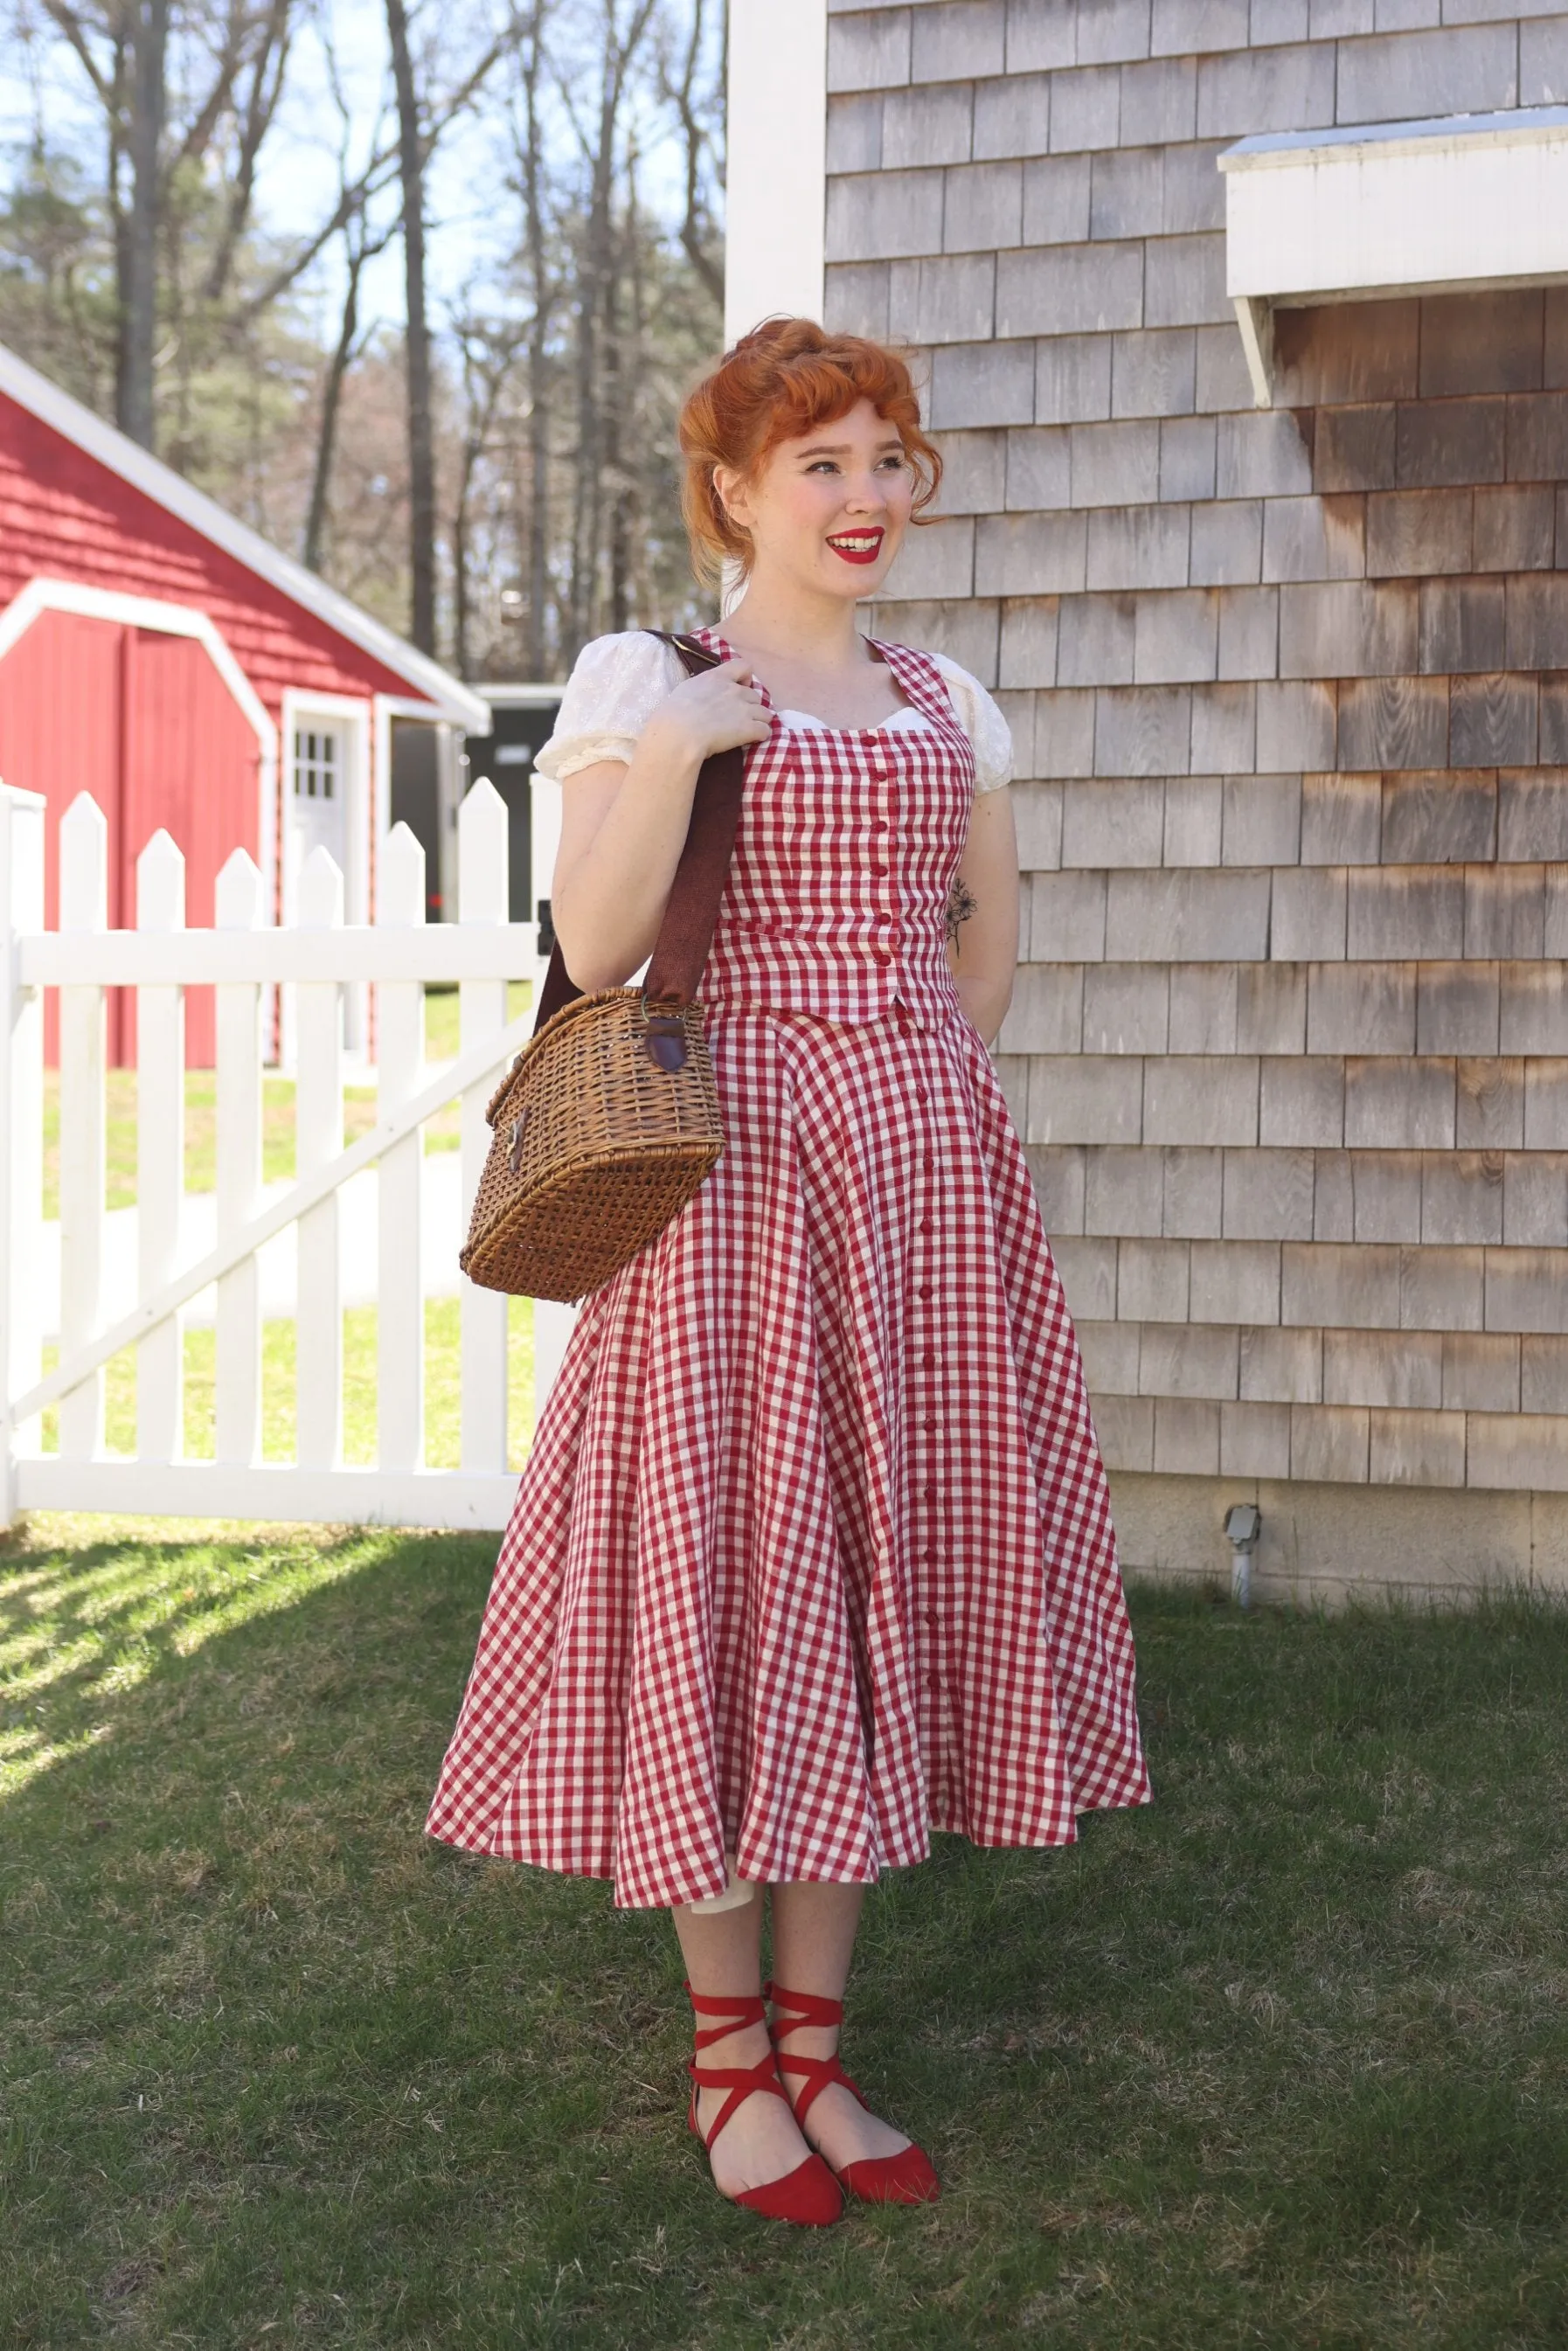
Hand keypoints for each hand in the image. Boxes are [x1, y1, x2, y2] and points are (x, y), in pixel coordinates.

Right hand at [645, 658, 772, 765]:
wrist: (680, 733)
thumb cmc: (674, 713)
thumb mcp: (686, 690)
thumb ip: (702, 688)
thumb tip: (703, 694)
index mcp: (718, 677)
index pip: (743, 666)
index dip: (746, 678)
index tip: (739, 687)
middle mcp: (735, 690)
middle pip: (755, 695)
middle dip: (750, 705)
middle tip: (740, 717)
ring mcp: (744, 709)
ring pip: (765, 713)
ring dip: (759, 720)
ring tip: (749, 730)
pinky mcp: (750, 728)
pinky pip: (765, 730)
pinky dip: (761, 735)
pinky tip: (752, 740)